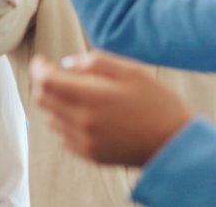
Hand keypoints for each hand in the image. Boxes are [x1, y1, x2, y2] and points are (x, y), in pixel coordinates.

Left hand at [30, 52, 191, 165]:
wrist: (176, 144)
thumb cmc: (158, 104)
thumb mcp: (133, 72)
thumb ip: (97, 63)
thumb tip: (67, 63)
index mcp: (91, 98)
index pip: (46, 81)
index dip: (39, 68)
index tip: (42, 60)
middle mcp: (83, 122)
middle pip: (43, 99)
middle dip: (43, 83)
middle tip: (55, 74)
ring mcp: (85, 141)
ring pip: (52, 118)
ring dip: (55, 103)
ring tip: (75, 94)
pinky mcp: (91, 155)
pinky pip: (64, 136)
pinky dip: (65, 122)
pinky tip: (84, 115)